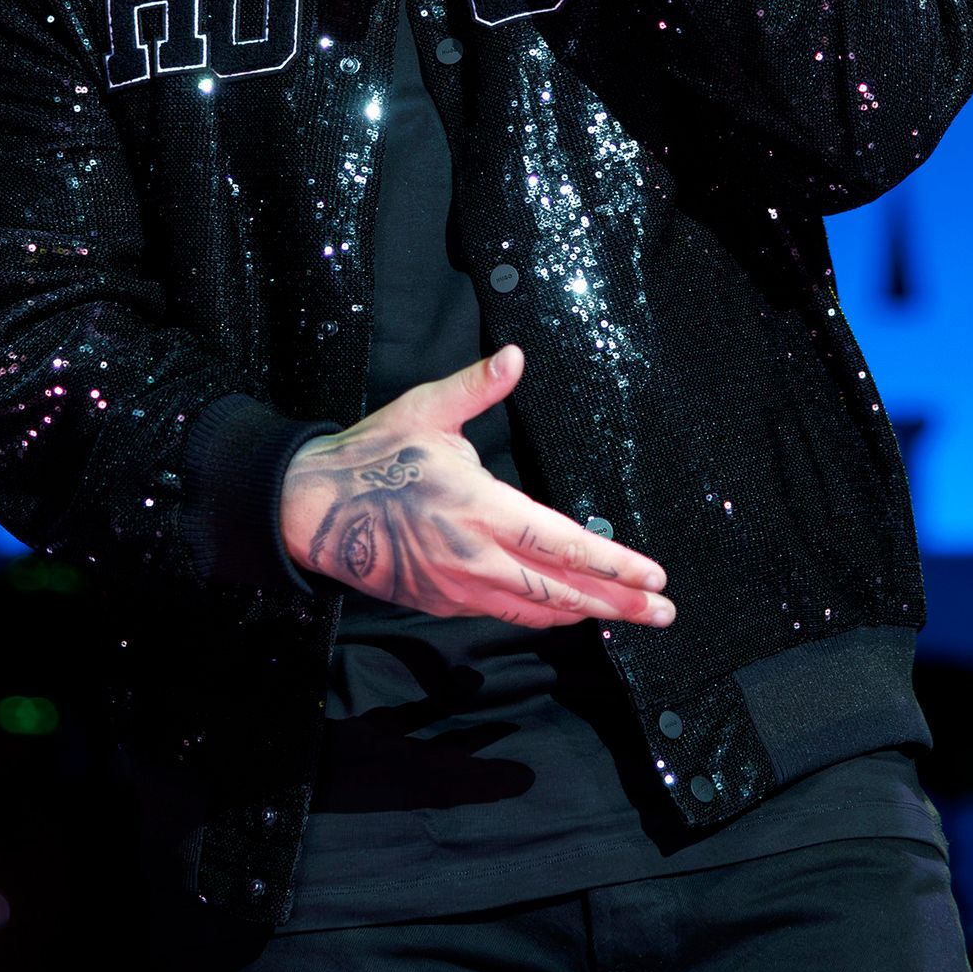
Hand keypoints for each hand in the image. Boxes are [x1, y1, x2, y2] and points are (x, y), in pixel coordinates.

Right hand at [279, 345, 675, 628]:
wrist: (309, 509)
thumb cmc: (371, 455)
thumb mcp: (425, 410)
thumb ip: (478, 387)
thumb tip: (516, 356)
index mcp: (480, 507)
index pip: (562, 543)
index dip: (612, 563)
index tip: (652, 575)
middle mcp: (475, 556)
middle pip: (562, 590)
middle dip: (618, 602)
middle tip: (663, 611)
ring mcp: (457, 586)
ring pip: (535, 609)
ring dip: (585, 614)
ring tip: (627, 616)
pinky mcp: (440, 601)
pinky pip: (502, 612)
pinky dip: (540, 612)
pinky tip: (564, 610)